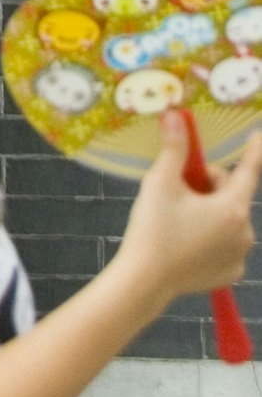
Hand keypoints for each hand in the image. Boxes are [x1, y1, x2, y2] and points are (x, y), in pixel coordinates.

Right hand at [115, 112, 261, 308]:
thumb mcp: (160, 182)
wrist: (145, 279)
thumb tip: (175, 116)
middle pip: (230, 193)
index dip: (253, 151)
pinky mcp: (230, 273)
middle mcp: (244, 232)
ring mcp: (239, 256)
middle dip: (208, 185)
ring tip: (179, 218)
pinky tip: (189, 242)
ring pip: (228, 219)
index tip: (258, 136)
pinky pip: (226, 245)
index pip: (248, 171)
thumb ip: (174, 148)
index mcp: (231, 207)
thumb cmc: (153, 227)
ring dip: (210, 211)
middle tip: (179, 189)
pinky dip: (212, 238)